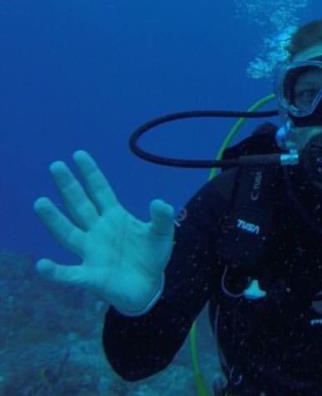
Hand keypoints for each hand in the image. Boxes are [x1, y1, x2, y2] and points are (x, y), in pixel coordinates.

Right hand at [33, 150, 174, 313]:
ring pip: (68, 233)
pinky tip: (42, 265)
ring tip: (40, 202)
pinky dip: (56, 271)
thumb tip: (159, 202)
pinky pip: (69, 273)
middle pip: (80, 205)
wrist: (148, 286)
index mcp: (115, 216)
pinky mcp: (90, 276)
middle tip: (56, 166)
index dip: (91, 173)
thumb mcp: (162, 233)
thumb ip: (162, 217)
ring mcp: (91, 252)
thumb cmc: (151, 255)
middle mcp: (98, 231)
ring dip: (54, 219)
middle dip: (69, 186)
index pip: (100, 190)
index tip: (78, 154)